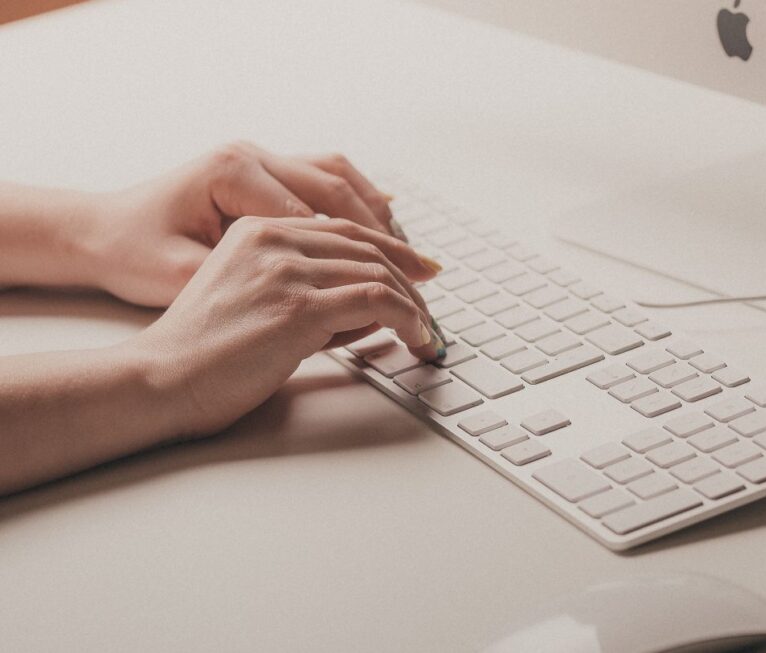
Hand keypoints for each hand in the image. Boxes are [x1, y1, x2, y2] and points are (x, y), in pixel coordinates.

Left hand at [87, 141, 421, 306]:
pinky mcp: (263, 169)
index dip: (366, 261)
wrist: (98, 231)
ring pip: (341, 177)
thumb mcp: (190, 279)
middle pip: (341, 191)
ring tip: (413, 257)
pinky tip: (386, 228)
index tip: (399, 295)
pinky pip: (326, 177)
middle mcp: (251, 155)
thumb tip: (339, 310)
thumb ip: (263, 288)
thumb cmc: (133, 255)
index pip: (321, 217)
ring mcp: (258, 157)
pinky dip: (361, 202)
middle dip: (390, 238)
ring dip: (381, 217)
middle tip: (427, 276)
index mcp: (233, 173)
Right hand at [125, 216, 444, 436]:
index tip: (420, 269)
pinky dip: (407, 318)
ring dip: (413, 304)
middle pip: (367, 247)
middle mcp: (273, 240)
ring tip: (425, 332)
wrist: (161, 379)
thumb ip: (309, 292)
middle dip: (410, 277)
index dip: (391, 248)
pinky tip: (414, 337)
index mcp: (258, 231)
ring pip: (377, 272)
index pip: (345, 230)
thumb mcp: (256, 301)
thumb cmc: (204, 354)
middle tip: (431, 307)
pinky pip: (375, 300)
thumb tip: (373, 306)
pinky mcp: (298, 307)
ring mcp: (286, 271)